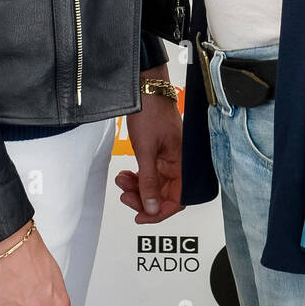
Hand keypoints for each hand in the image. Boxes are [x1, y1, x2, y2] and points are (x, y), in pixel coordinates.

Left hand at [115, 69, 182, 223]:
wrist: (144, 88)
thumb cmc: (150, 112)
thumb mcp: (145, 151)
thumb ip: (149, 182)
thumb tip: (152, 208)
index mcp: (182, 163)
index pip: (178, 199)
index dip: (160, 212)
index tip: (142, 216)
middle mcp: (178, 162)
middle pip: (164, 194)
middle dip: (143, 198)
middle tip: (126, 196)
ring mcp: (168, 157)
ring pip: (155, 185)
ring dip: (137, 188)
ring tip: (122, 181)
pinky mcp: (158, 152)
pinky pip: (150, 173)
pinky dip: (137, 177)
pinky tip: (125, 175)